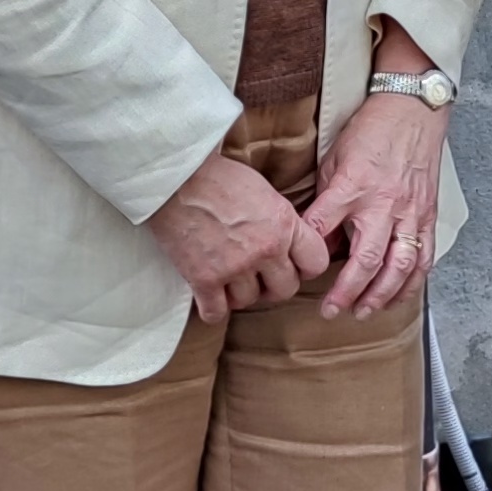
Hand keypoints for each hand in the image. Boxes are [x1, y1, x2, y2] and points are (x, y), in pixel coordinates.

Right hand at [148, 150, 321, 323]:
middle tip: (256, 275)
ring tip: (227, 276)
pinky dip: (212, 308)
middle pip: (285, 290)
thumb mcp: (264, 191)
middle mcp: (265, 250)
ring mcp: (234, 267)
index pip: (317, 263)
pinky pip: (216, 313)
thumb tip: (290, 242)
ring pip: (249, 301)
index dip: (304, 267)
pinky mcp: (203, 279)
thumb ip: (282, 221)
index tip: (290, 264)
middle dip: (272, 285)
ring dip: (239, 293)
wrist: (174, 178)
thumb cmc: (218, 177)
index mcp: (284, 224)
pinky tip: (208, 293)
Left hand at [295, 90, 447, 316]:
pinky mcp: (427, 215)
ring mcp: (410, 212)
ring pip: (399, 266)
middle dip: (348, 291)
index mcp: (353, 186)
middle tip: (332, 310)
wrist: (412, 111)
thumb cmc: (371, 131)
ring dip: (381, 295)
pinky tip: (399, 295)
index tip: (297, 271)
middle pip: (366, 259)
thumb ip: (325, 202)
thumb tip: (316, 238)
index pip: (322, 226)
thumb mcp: (333, 161)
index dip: (307, 253)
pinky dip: (412, 281)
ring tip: (364, 312)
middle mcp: (383, 203)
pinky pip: (423, 256)